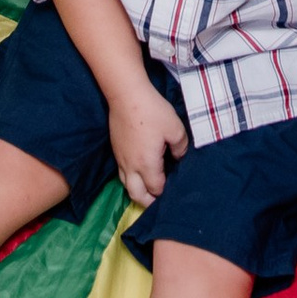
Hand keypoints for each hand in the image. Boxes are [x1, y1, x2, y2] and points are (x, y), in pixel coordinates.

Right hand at [108, 84, 188, 205]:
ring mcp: (121, 159)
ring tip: (149, 188)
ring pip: (126, 185)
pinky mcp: (116, 150)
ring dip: (138, 191)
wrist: (126, 95)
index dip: (165, 193)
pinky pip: (122, 173)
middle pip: (137, 195)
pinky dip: (131, 178)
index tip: (174, 190)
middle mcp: (131, 166)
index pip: (156, 189)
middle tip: (159, 200)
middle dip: (148, 201)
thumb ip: (181, 147)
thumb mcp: (176, 128)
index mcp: (147, 165)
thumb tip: (178, 157)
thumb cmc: (152, 112)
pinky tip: (139, 170)